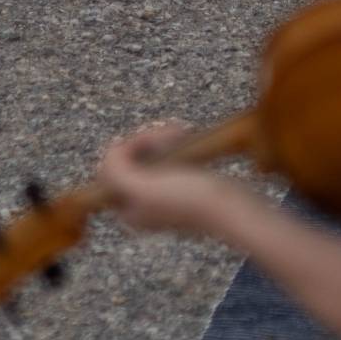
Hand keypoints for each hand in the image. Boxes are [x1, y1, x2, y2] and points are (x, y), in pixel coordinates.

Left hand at [96, 124, 247, 236]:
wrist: (232, 207)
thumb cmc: (191, 199)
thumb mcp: (145, 189)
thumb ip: (117, 174)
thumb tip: (108, 155)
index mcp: (128, 209)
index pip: (110, 169)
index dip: (124, 149)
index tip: (144, 139)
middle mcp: (142, 203)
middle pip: (130, 158)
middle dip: (146, 139)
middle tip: (169, 133)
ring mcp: (162, 192)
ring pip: (148, 152)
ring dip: (161, 136)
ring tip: (179, 131)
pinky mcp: (182, 183)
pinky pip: (167, 153)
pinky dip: (173, 141)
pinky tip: (184, 133)